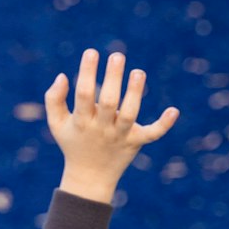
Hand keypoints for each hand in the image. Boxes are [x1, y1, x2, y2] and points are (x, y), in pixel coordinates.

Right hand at [45, 50, 178, 203]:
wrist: (89, 177)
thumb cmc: (73, 142)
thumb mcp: (56, 123)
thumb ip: (54, 99)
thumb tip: (64, 75)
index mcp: (81, 121)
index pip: (83, 94)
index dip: (87, 72)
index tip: (91, 52)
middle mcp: (101, 129)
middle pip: (108, 102)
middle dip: (112, 79)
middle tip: (117, 56)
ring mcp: (120, 136)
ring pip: (130, 115)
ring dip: (135, 93)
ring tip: (138, 72)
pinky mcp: (136, 142)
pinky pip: (152, 134)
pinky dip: (164, 124)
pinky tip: (174, 110)